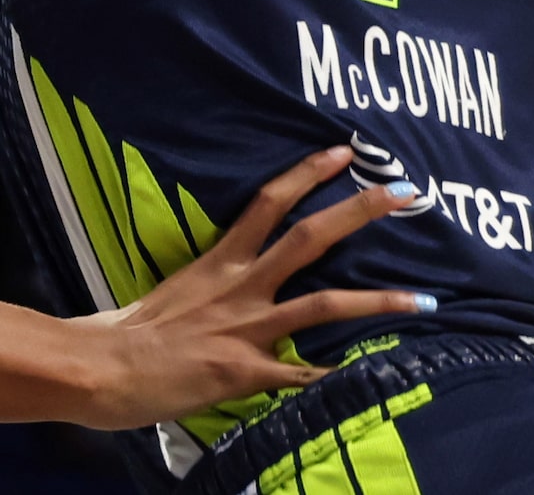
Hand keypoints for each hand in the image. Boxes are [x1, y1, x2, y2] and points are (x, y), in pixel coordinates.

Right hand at [71, 145, 431, 430]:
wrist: (107, 365)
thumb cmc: (129, 327)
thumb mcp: (174, 290)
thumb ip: (211, 284)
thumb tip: (232, 283)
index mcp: (219, 260)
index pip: (269, 202)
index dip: (308, 174)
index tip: (344, 153)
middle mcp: (240, 285)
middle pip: (307, 239)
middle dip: (357, 214)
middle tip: (402, 195)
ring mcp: (248, 328)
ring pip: (324, 305)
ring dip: (379, 301)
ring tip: (426, 299)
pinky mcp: (248, 371)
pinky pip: (304, 375)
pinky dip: (337, 378)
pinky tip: (373, 381)